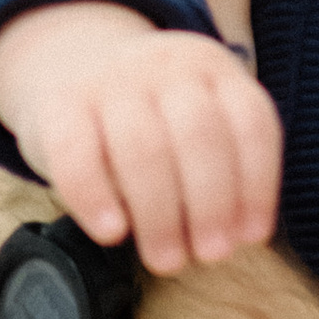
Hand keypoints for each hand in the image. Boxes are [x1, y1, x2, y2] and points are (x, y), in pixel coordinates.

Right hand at [0, 0, 283, 273]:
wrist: (70, 60)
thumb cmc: (148, 114)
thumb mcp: (193, 116)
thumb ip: (217, 165)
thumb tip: (232, 235)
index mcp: (213, 67)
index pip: (251, 124)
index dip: (258, 186)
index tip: (251, 236)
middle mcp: (167, 65)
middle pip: (199, 136)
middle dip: (211, 205)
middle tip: (211, 255)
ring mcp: (111, 78)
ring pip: (143, 149)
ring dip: (160, 215)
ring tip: (166, 258)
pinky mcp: (60, 100)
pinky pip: (77, 154)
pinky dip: (96, 199)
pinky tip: (112, 233)